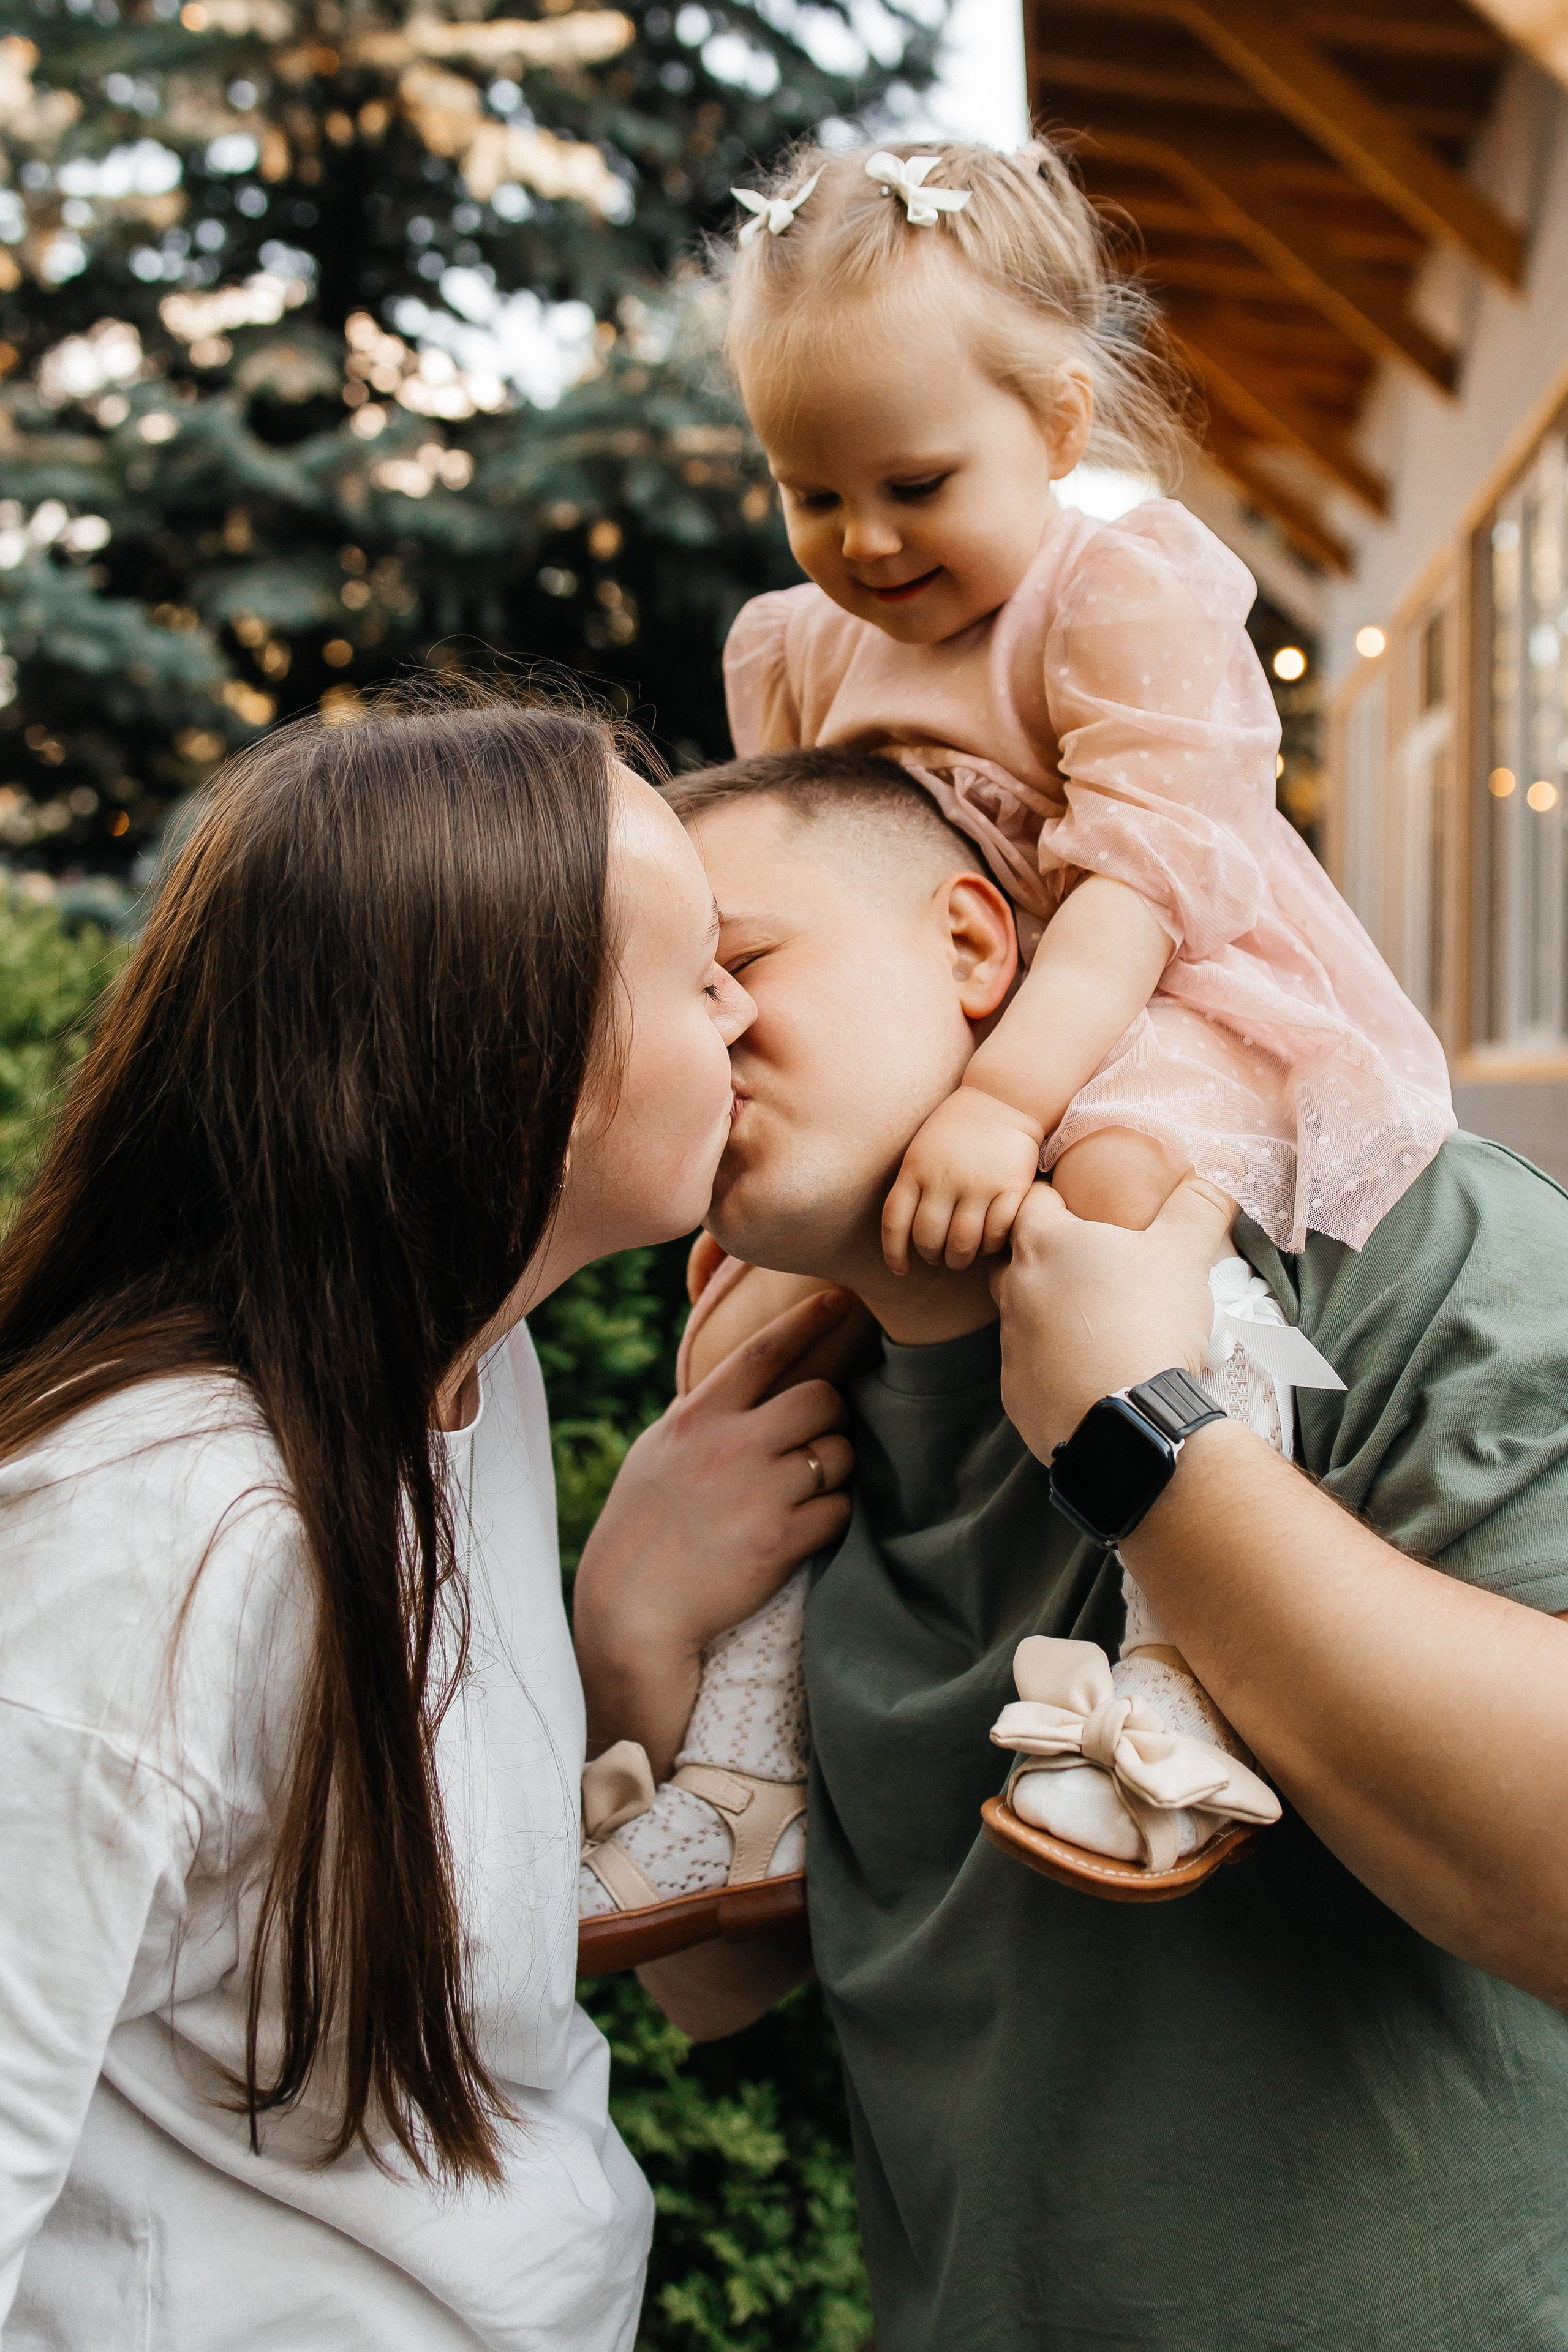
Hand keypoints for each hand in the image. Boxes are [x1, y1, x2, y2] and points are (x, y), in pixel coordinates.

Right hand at [573, 1288, 855, 1774]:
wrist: (632, 1609)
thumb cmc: (641, 1527)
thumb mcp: (657, 1452)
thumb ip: (699, 1415)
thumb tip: (730, 1381)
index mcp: (699, 1417)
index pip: (764, 1350)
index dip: (809, 1320)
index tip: (842, 1300)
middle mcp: (732, 1445)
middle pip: (822, 1396)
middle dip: (833, 1409)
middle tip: (820, 1431)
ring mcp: (760, 1492)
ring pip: (839, 1453)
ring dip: (835, 1466)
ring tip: (804, 1487)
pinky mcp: (782, 1541)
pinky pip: (839, 1509)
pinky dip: (831, 1515)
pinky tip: (804, 1527)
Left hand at [881, 1084, 1045, 1274]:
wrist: (1002, 1099)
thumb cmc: (956, 1130)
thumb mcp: (921, 1151)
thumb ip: (911, 1186)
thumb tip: (904, 1235)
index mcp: (915, 1169)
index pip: (895, 1221)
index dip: (894, 1252)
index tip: (900, 1269)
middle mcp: (944, 1178)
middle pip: (929, 1238)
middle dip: (931, 1256)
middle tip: (938, 1257)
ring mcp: (979, 1183)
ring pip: (963, 1242)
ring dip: (960, 1258)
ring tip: (961, 1257)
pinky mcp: (1011, 1187)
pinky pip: (997, 1232)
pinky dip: (990, 1246)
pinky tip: (988, 1244)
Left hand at [991, 1176, 1233, 1459]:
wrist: (1129, 1422)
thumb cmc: (1149, 1324)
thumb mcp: (1184, 1254)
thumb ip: (1198, 1206)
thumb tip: (1221, 1170)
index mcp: (1045, 1244)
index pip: (1032, 1199)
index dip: (1056, 1197)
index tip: (1080, 1205)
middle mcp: (1014, 1289)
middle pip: (1021, 1257)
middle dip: (1052, 1257)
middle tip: (1097, 1268)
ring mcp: (1010, 1344)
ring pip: (1025, 1315)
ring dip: (1054, 1315)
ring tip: (1102, 1326)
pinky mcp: (1016, 1392)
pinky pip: (1032, 1369)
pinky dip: (1056, 1367)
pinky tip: (1093, 1373)